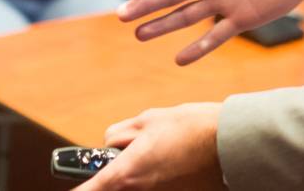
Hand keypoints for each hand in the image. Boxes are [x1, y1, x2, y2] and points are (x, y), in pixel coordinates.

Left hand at [84, 103, 223, 190]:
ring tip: (162, 155)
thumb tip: (110, 144)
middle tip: (132, 153)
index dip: (77, 188)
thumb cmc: (190, 127)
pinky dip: (159, 180)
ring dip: (139, 176)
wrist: (231, 144)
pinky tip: (176, 163)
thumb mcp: (148, 119)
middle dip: (116, 174)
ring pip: (137, 187)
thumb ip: (120, 134)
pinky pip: (158, 188)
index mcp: (125, 174)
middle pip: (113, 187)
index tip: (73, 182)